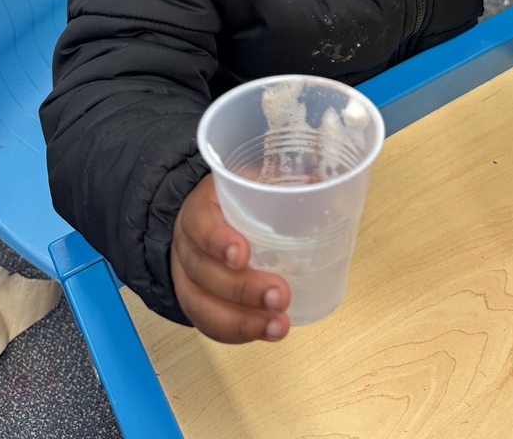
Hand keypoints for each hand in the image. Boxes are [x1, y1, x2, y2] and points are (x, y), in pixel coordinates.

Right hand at [170, 174, 290, 342]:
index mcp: (201, 206)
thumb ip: (281, 179)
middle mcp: (187, 244)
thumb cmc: (235, 199)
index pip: (200, 223)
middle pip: (202, 271)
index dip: (217, 240)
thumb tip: (325, 178)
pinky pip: (209, 324)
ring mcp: (187, 277)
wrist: (205, 217)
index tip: (242, 254)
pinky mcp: (197, 302)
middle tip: (279, 295)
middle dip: (241, 289)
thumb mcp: (251, 178)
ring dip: (241, 321)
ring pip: (201, 305)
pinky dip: (238, 332)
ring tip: (278, 326)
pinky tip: (267, 332)